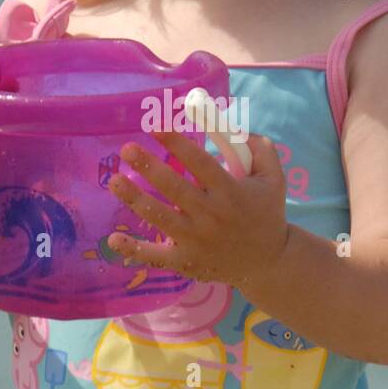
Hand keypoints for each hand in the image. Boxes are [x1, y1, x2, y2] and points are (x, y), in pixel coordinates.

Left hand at [106, 128, 290, 290]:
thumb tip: (240, 128)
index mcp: (230, 192)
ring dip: (134, 198)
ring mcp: (196, 240)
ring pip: (159, 217)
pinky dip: (133, 250)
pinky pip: (156, 256)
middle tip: (126, 149)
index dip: (176, 143)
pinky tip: (113, 240)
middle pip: (174, 188)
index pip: (199, 162)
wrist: (268, 262)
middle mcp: (211, 215)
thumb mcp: (275, 179)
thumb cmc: (267, 214)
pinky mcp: (186, 261)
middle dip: (148, 167)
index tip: (156, 126)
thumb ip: (261, 150)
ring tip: (114, 181)